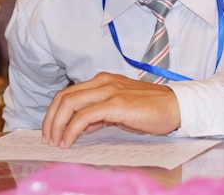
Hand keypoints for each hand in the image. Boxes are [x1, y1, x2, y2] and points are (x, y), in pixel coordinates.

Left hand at [41, 72, 179, 147]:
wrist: (176, 107)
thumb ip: (100, 113)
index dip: (54, 111)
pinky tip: (69, 141)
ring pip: (69, 104)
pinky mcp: (115, 104)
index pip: (68, 92)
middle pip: (64, 96)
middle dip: (50, 119)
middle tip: (47, 138)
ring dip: (57, 125)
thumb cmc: (150, 109)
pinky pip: (84, 116)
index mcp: (102, 80)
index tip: (50, 130)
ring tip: (55, 142)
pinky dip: (71, 129)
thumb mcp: (120, 109)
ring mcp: (108, 91)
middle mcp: (102, 82)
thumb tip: (81, 125)